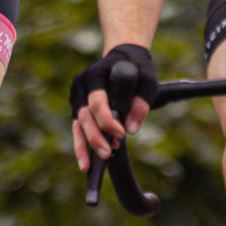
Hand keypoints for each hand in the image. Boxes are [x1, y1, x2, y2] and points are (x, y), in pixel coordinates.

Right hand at [69, 43, 160, 167]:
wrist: (124, 58)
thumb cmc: (137, 68)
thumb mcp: (147, 80)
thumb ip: (142, 103)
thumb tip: (132, 129)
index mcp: (95, 75)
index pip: (97, 102)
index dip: (106, 120)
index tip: (121, 134)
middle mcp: (81, 86)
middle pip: (84, 116)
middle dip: (95, 137)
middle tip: (108, 155)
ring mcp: (78, 98)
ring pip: (78, 125)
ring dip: (84, 146)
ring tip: (88, 168)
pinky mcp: (79, 109)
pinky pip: (79, 129)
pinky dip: (82, 146)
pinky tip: (86, 164)